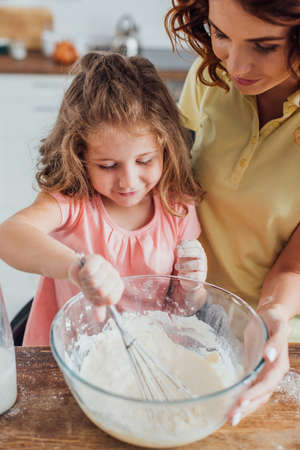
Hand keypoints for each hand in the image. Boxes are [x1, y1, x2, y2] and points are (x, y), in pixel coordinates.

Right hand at [69, 254, 123, 320]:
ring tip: (85, 279)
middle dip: (90, 291)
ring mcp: (107, 266)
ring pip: (94, 282)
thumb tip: (100, 319)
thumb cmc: (90, 284)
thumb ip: (99, 308)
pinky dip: (82, 275)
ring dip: (85, 283)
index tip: (94, 295)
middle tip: (88, 286)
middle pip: (101, 291)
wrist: (79, 269)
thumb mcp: (95, 298)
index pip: (110, 299)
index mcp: (118, 287)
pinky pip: (88, 271)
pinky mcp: (96, 259)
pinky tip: (83, 272)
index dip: (98, 299)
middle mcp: (115, 276)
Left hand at [173, 240, 206, 312]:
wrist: (185, 283)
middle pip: (198, 252)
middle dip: (187, 252)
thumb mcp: (177, 256)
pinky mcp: (200, 279)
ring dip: (186, 264)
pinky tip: (180, 275)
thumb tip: (152, 240)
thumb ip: (174, 248)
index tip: (178, 247)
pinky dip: (187, 275)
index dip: (187, 244)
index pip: (196, 244)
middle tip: (177, 254)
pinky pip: (196, 276)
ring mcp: (202, 269)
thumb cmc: (180, 265)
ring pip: (197, 264)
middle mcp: (202, 259)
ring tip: (176, 266)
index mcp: (197, 250)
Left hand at [229, 305, 289, 425]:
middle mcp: (273, 373)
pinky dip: (243, 400)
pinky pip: (251, 390)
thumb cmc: (273, 320)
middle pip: (261, 395)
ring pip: (256, 397)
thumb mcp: (276, 326)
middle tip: (232, 417)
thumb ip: (275, 341)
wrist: (270, 317)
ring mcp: (265, 375)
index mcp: (279, 364)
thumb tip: (269, 355)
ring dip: (244, 408)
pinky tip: (230, 407)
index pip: (267, 383)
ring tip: (229, 418)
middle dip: (247, 407)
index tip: (242, 401)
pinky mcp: (256, 373)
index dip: (255, 393)